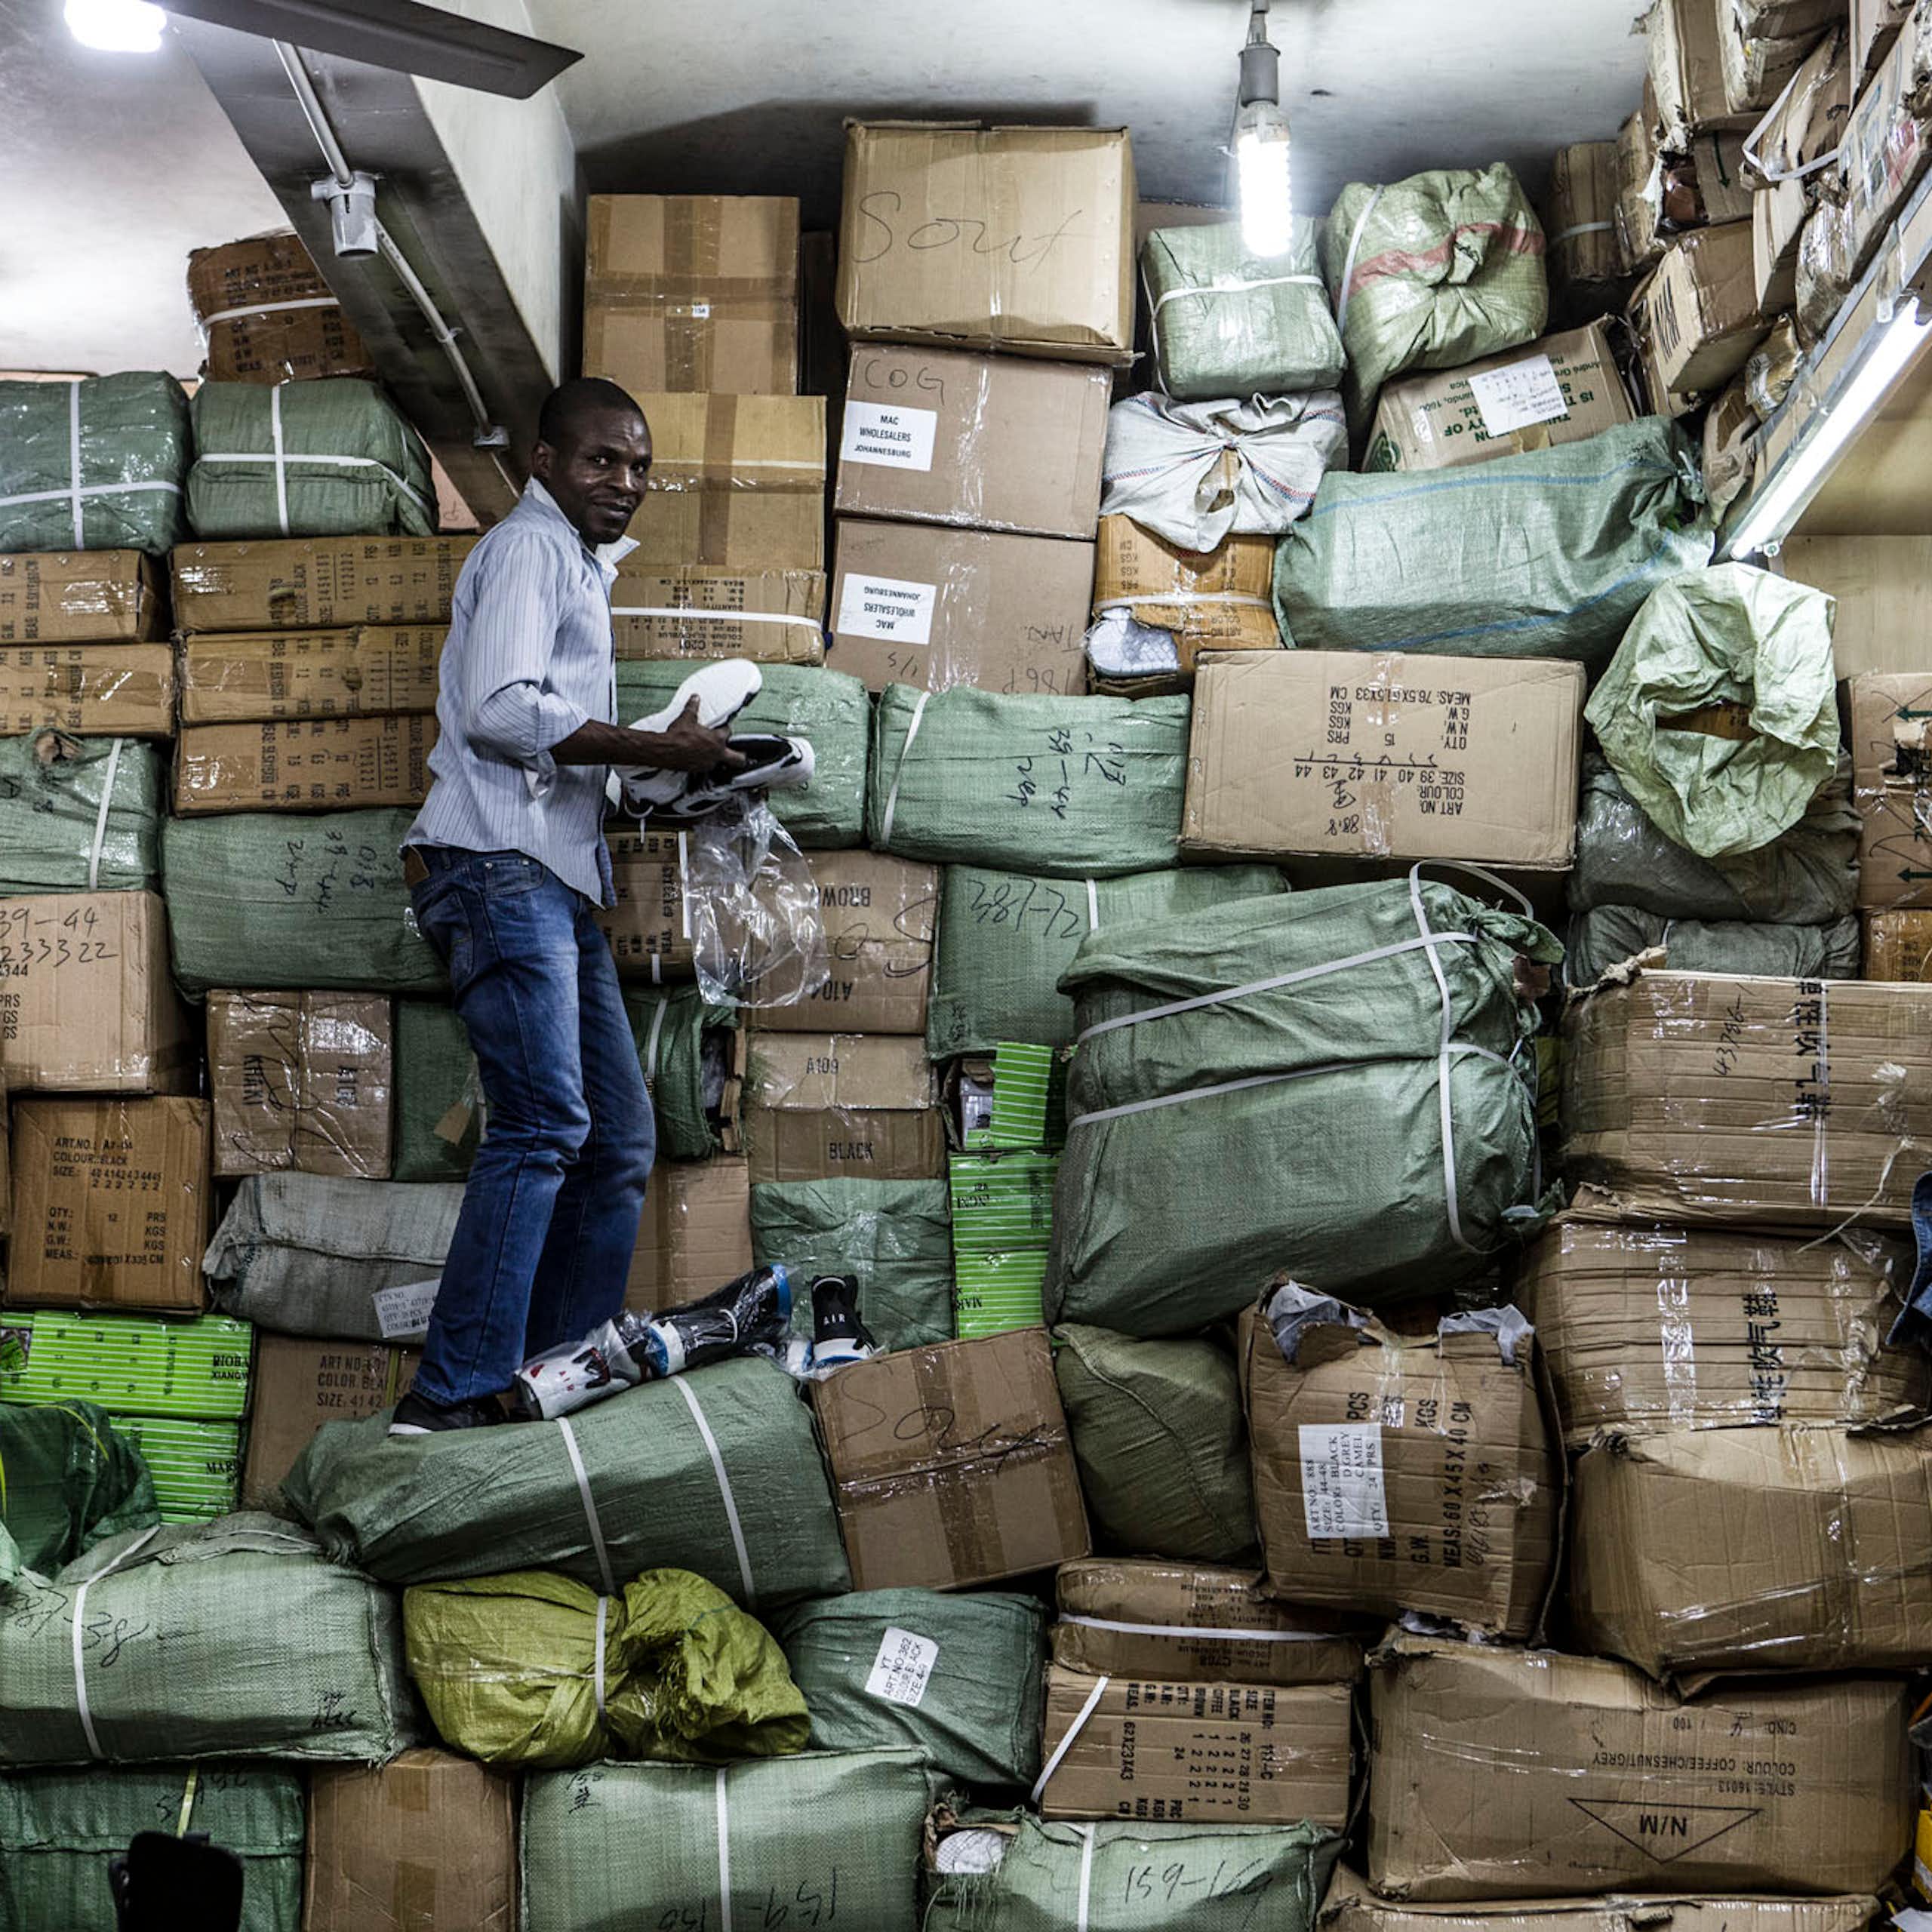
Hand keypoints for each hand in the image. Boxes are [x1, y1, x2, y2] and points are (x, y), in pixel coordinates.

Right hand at [625, 698, 748, 773]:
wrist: (666, 750)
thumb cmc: (677, 737)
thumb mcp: (687, 718)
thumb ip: (693, 708)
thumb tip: (695, 699)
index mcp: (717, 739)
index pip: (728, 732)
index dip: (725, 729)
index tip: (722, 728)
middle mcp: (716, 753)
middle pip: (738, 759)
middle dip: (741, 756)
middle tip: (740, 754)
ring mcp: (708, 763)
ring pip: (721, 763)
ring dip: (718, 758)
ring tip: (711, 754)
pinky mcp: (698, 770)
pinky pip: (706, 768)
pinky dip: (704, 763)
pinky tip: (697, 758)